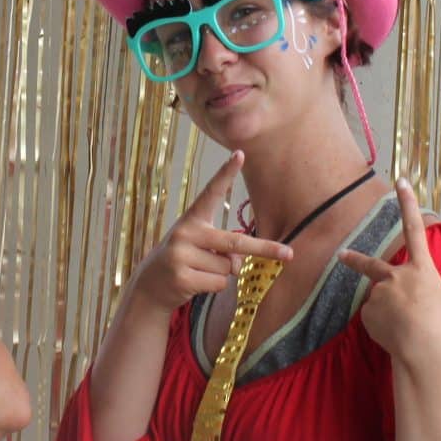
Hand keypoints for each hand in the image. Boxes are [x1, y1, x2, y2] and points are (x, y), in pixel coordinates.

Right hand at [131, 152, 290, 313]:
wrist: (151, 285)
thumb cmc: (184, 260)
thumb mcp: (200, 247)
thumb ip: (223, 247)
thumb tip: (241, 260)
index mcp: (192, 219)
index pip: (211, 193)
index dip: (225, 173)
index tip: (240, 154)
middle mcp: (186, 232)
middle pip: (235, 241)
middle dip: (264, 248)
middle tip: (289, 253)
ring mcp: (181, 254)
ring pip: (227, 267)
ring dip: (223, 274)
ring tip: (200, 272)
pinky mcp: (181, 277)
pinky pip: (218, 283)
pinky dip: (214, 286)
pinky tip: (195, 283)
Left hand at [339, 180, 440, 367]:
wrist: (424, 347)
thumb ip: (436, 300)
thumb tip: (433, 308)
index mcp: (422, 270)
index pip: (414, 229)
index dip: (408, 204)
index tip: (401, 181)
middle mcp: (397, 275)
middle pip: (371, 265)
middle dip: (355, 260)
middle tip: (342, 256)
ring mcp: (380, 292)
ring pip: (380, 304)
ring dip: (388, 316)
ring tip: (404, 331)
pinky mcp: (368, 311)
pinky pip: (373, 320)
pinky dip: (382, 328)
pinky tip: (393, 337)